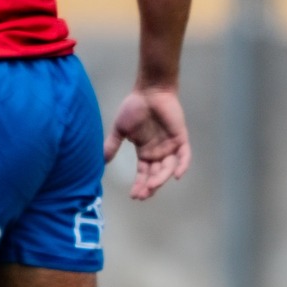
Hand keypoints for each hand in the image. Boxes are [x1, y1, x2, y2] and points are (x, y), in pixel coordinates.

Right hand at [105, 85, 192, 199]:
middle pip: (156, 174)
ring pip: (168, 168)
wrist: (149, 91)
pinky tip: (176, 175)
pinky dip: (182, 165)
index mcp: (145, 152)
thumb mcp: (120, 129)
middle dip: (149, 186)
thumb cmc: (134, 107)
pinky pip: (184, 155)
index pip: (143, 173)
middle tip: (142, 195)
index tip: (133, 195)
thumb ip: (112, 145)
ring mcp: (170, 146)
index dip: (140, 184)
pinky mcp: (180, 138)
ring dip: (161, 179)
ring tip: (151, 186)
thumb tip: (102, 162)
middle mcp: (158, 152)